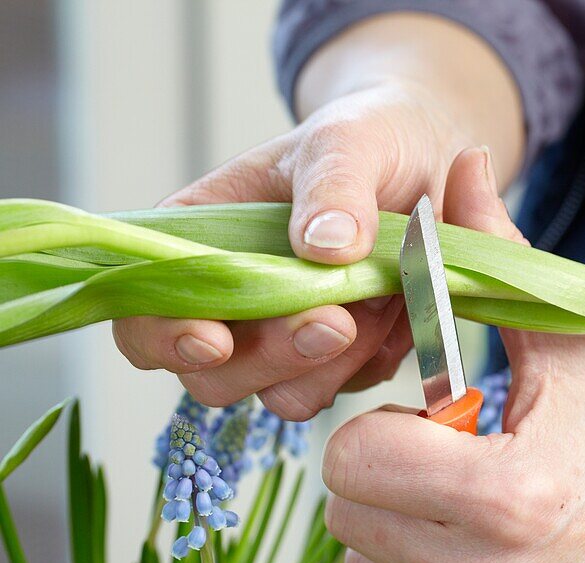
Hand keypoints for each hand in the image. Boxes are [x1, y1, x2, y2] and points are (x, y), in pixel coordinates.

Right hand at [112, 13, 523, 418]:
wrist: (434, 161)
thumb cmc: (371, 139)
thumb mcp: (350, 139)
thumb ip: (333, 183)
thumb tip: (324, 244)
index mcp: (201, 241)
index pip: (144, 309)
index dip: (163, 338)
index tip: (214, 340)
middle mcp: (236, 302)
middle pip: (214, 376)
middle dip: (271, 358)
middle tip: (337, 323)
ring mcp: (289, 339)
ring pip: (286, 396)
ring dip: (332, 366)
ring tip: (382, 304)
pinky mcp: (346, 358)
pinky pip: (354, 386)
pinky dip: (379, 358)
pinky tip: (402, 307)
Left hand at [321, 151, 584, 562]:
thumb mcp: (571, 350)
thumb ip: (504, 262)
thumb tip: (459, 163)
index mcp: (509, 496)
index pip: (352, 457)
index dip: (387, 429)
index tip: (437, 421)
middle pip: (347, 515)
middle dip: (386, 476)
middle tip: (450, 461)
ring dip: (396, 532)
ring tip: (466, 510)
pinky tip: (473, 558)